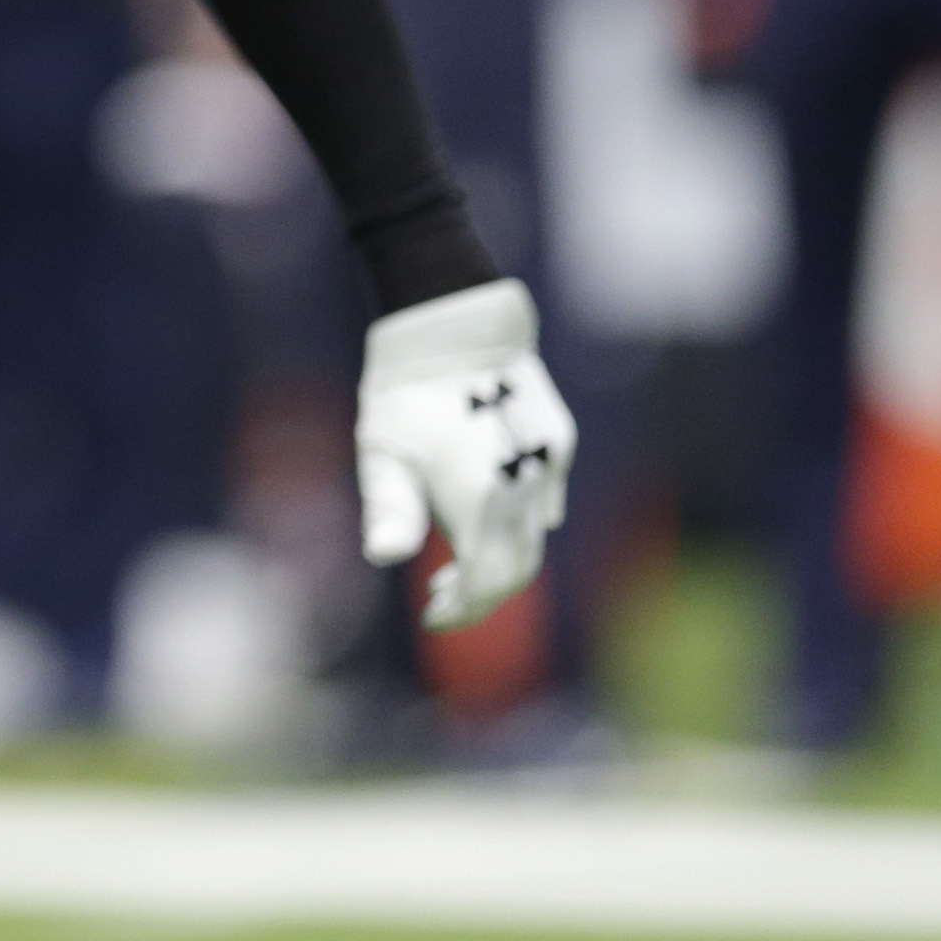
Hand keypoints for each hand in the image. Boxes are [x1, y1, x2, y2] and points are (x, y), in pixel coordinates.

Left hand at [357, 278, 576, 629]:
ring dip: (501, 561)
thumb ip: (389, 509)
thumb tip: (383, 557)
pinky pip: (545, 503)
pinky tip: (483, 521)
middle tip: (441, 600)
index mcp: (480, 496)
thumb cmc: (405, 392)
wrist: (456, 323)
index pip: (486, 582)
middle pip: (518, 568)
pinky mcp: (558, 446)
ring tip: (454, 567)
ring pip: (535, 538)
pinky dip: (519, 526)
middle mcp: (524, 486)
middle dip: (482, 594)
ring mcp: (548, 466)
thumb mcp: (382, 453)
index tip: (432, 617)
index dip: (463, 610)